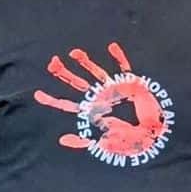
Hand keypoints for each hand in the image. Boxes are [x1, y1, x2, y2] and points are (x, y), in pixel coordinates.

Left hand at [32, 43, 174, 165]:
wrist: (154, 138)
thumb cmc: (130, 143)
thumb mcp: (103, 144)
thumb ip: (82, 141)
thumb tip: (61, 139)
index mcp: (92, 113)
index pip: (67, 106)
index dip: (52, 100)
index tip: (37, 94)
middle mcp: (100, 99)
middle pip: (77, 84)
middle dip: (63, 74)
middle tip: (51, 63)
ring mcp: (114, 90)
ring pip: (96, 73)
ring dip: (85, 62)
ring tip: (73, 52)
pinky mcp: (130, 85)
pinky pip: (124, 68)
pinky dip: (119, 58)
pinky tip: (112, 46)